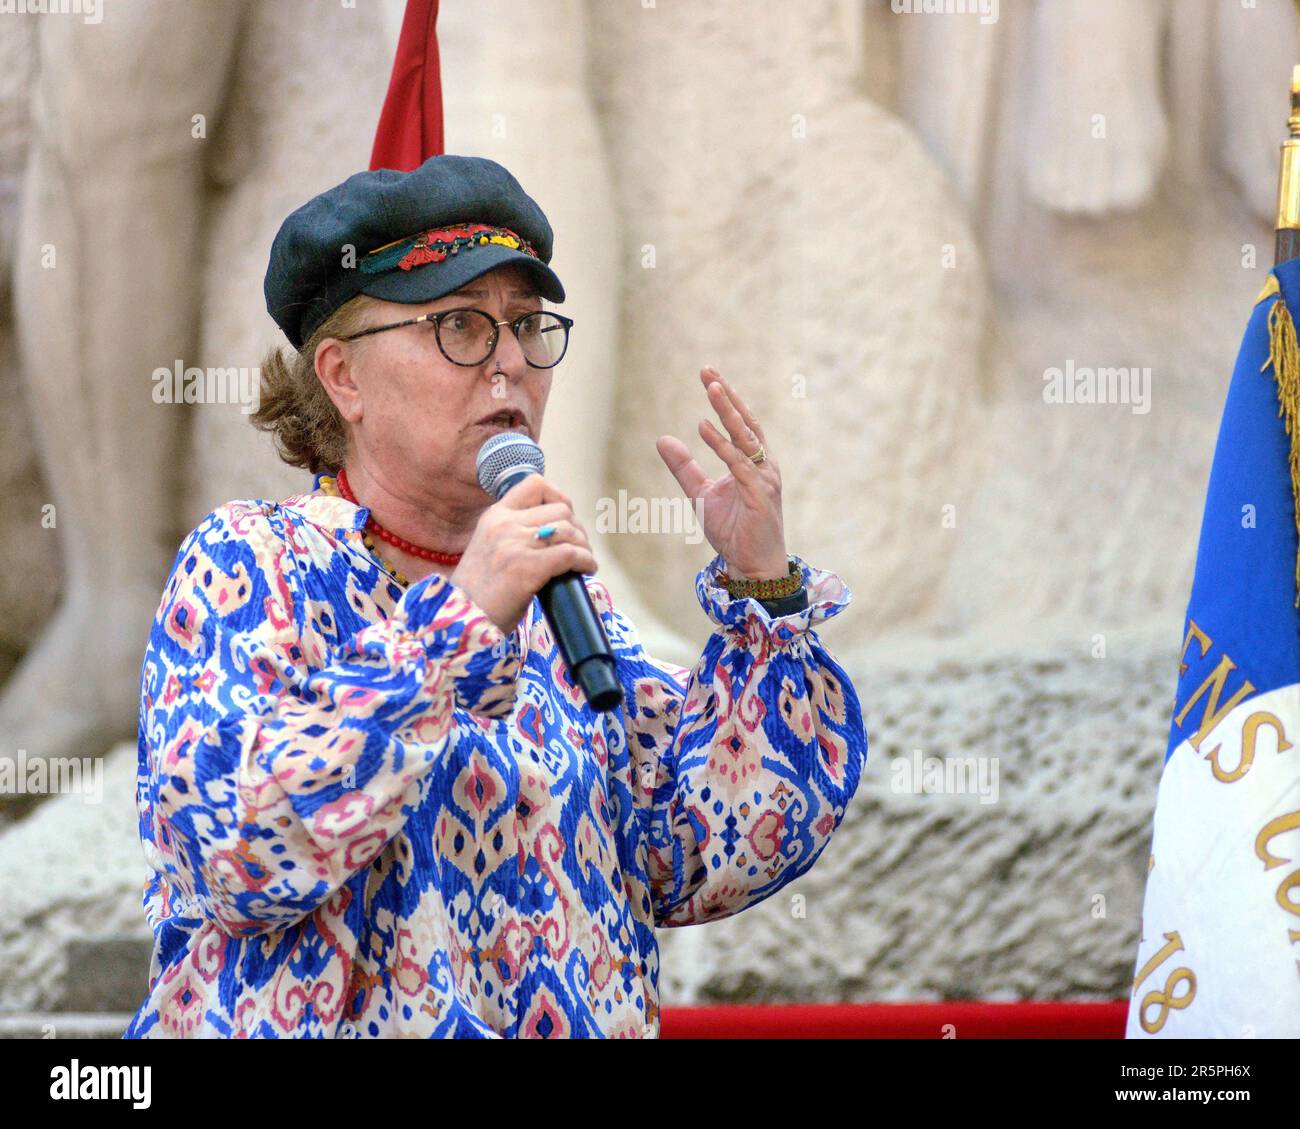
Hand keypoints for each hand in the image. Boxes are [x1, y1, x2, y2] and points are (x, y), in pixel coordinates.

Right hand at [449, 475, 597, 632]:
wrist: (461, 620)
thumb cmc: (479, 593)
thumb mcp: (488, 549)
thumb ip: (512, 534)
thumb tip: (552, 533)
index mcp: (494, 516)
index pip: (535, 485)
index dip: (559, 497)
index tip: (566, 518)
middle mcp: (505, 524)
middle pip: (560, 510)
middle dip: (577, 529)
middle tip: (579, 548)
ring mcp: (515, 544)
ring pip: (569, 531)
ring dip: (584, 547)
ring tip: (584, 562)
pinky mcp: (528, 567)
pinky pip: (571, 554)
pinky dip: (585, 561)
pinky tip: (586, 571)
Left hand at [655, 366, 786, 578]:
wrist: (752, 565)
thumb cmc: (734, 530)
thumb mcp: (701, 494)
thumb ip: (685, 467)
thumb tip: (663, 439)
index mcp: (753, 462)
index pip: (740, 423)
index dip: (725, 398)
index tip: (707, 374)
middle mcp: (763, 465)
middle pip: (745, 423)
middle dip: (726, 396)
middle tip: (707, 372)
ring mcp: (764, 479)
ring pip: (745, 438)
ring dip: (728, 412)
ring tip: (711, 389)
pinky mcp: (759, 495)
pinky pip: (739, 464)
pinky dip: (722, 446)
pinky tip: (704, 428)